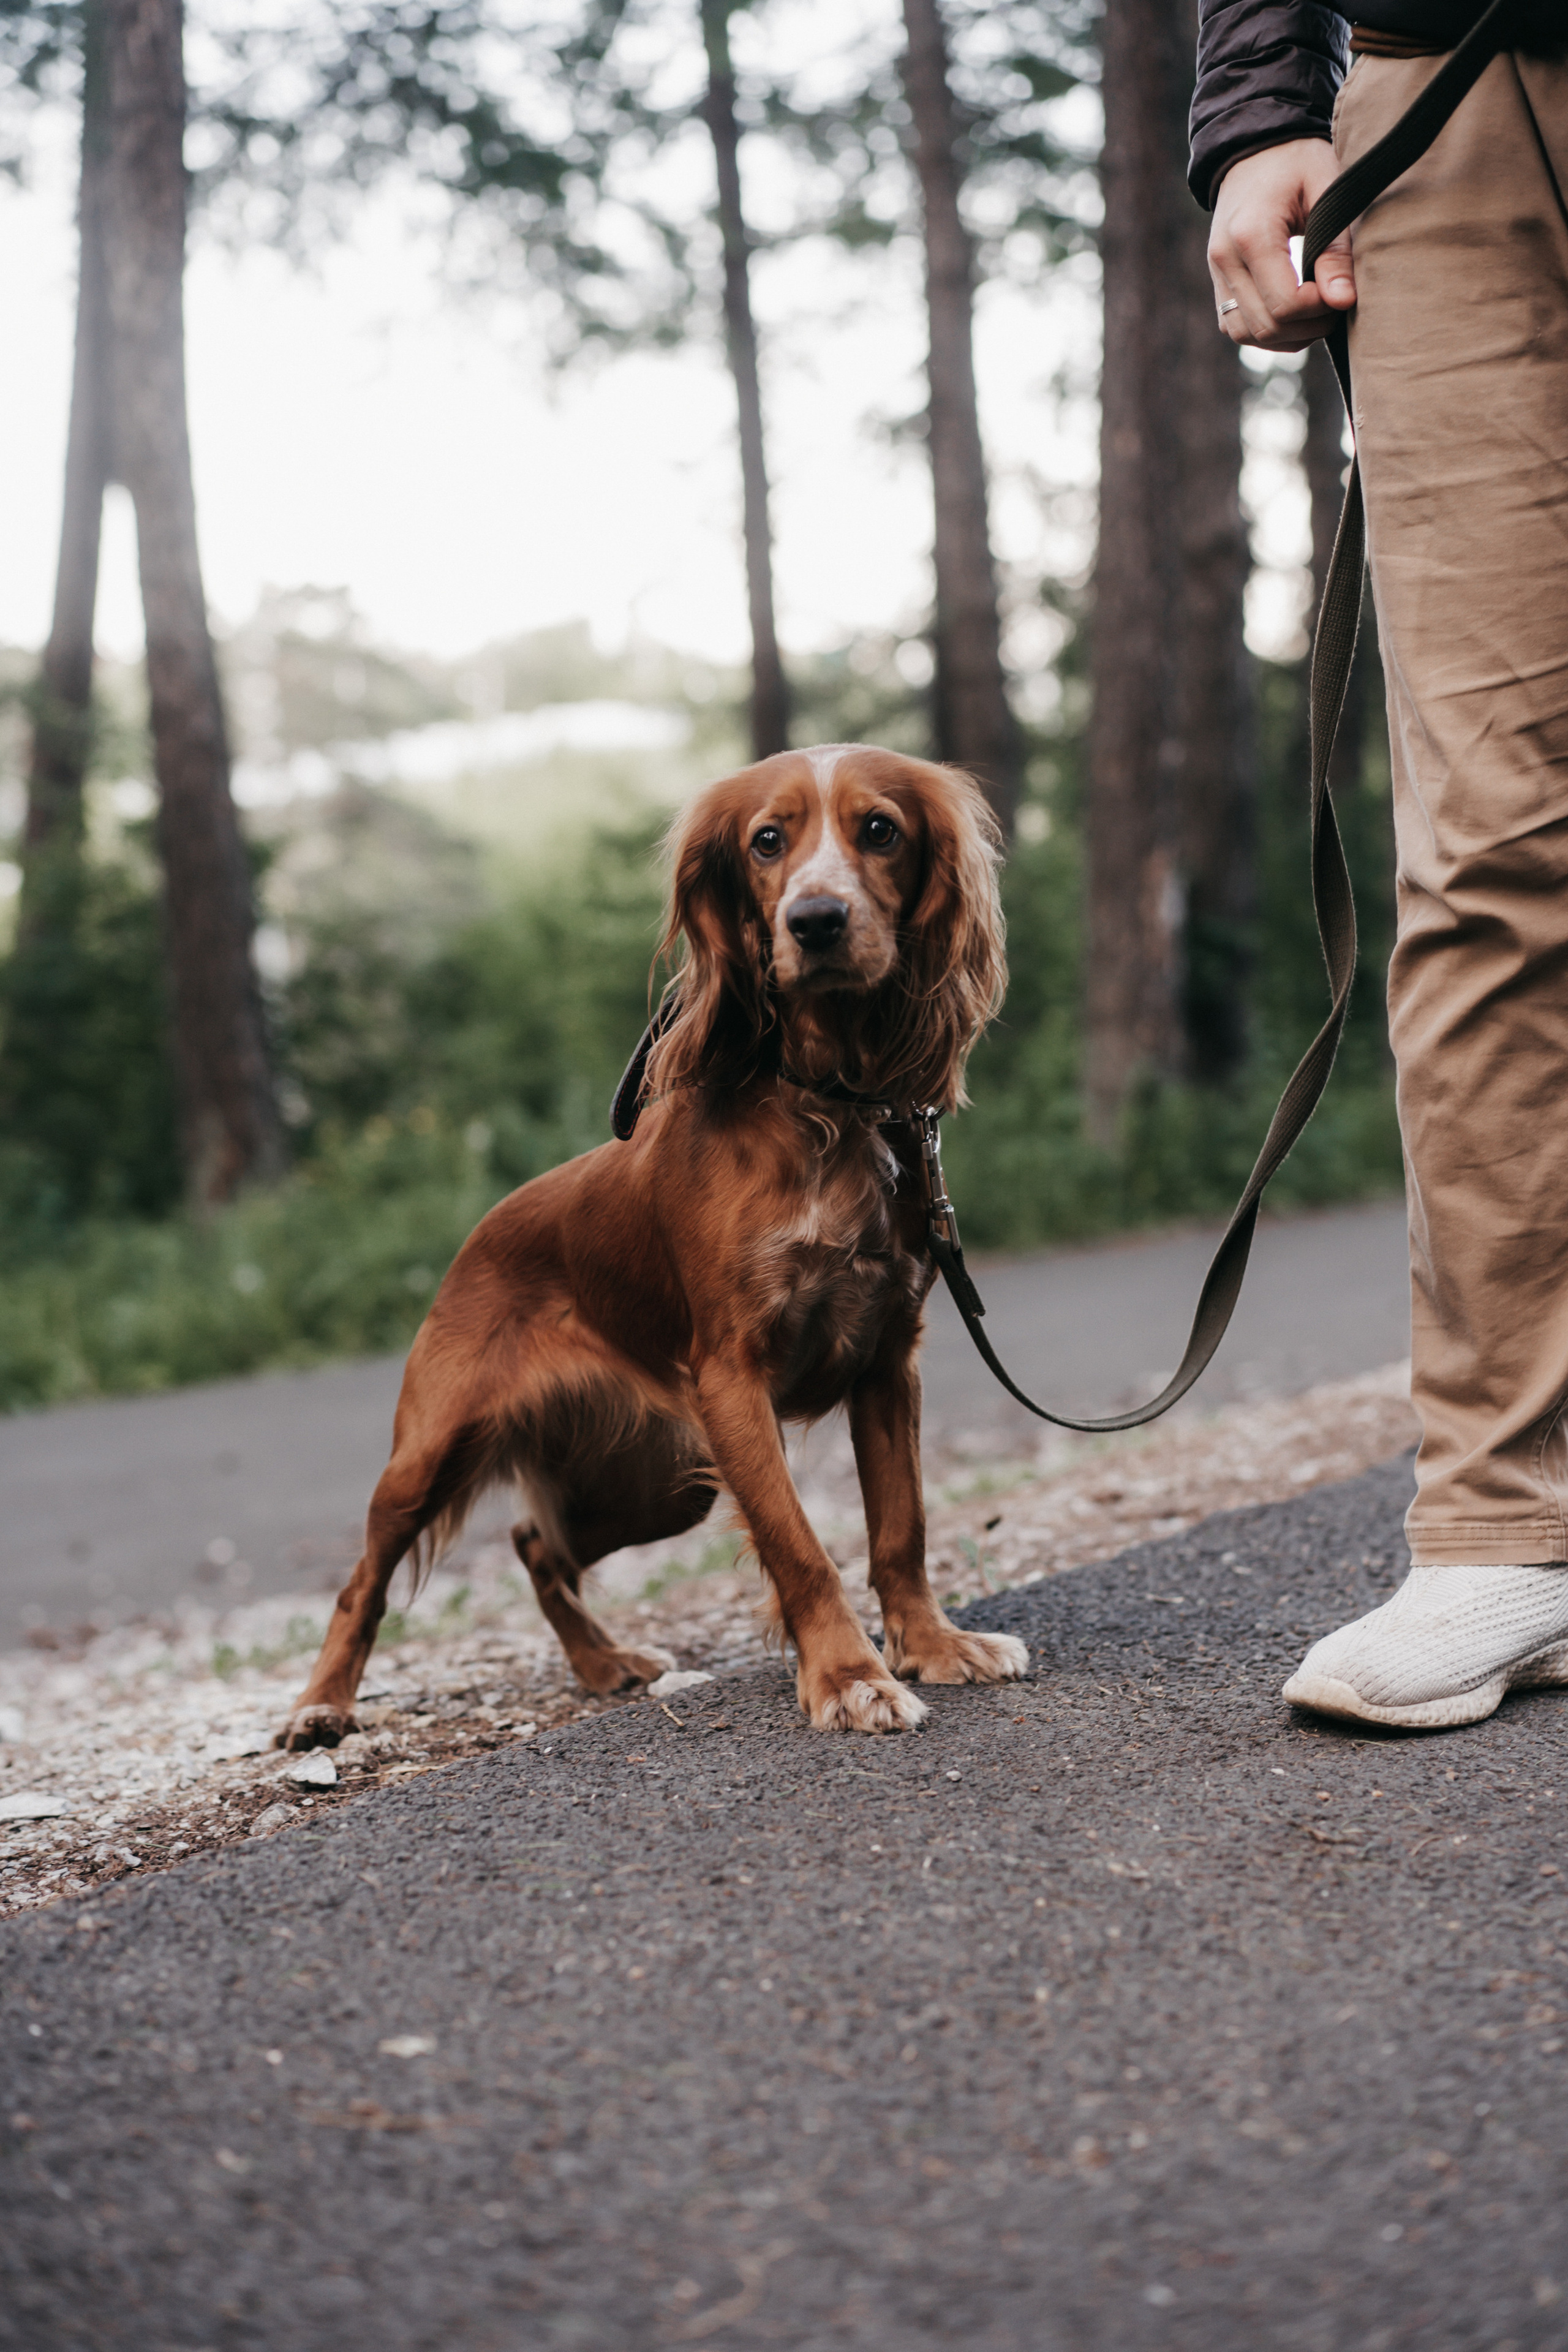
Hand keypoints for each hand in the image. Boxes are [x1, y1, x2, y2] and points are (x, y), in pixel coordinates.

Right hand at [1208, 139, 1355, 350]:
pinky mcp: (1219, 284)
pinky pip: (1239, 328)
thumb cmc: (1298, 162)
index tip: (1343, 290)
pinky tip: (1295, 312)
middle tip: (1336, 302)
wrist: (1254, 148)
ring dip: (1288, 334)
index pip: (1285, 303)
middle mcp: (1225, 259)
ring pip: (1249, 335)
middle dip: (1308, 325)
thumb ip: (1335, 248)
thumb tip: (1343, 301)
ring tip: (1317, 310)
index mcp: (1251, 234)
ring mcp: (1217, 274)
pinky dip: (1270, 331)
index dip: (1320, 309)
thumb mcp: (1327, 191)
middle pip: (1266, 326)